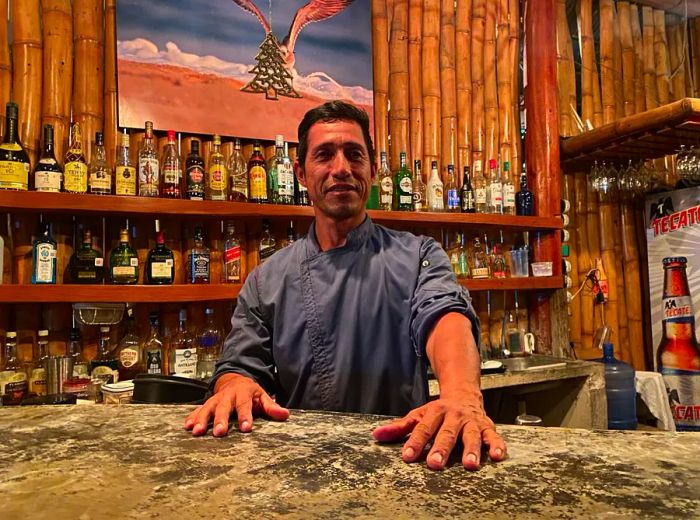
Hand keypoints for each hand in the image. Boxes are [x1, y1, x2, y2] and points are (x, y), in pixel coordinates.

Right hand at [184, 373, 289, 436]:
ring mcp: (215, 399)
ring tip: (197, 431)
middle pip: (224, 407)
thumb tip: (285, 415)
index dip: (246, 416)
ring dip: (202, 420)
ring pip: (208, 408)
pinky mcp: (207, 403)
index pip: (245, 405)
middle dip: (221, 420)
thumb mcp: (262, 396)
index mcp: (243, 393)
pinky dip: (192, 417)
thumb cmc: (250, 392)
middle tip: (220, 432)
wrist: (234, 380)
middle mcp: (227, 396)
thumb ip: (271, 407)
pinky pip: (198, 409)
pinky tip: (188, 426)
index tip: (246, 428)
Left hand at [371, 392, 505, 470]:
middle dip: (441, 449)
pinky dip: (497, 445)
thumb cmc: (439, 410)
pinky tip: (496, 456)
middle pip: (447, 433)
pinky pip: (494, 436)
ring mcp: (471, 422)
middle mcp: (454, 417)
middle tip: (435, 464)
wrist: (464, 393)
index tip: (408, 456)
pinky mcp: (487, 427)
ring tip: (469, 464)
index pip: (423, 429)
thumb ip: (399, 428)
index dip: (416, 442)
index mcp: (435, 413)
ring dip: (471, 449)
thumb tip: (376, 435)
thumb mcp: (418, 415)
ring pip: (472, 436)